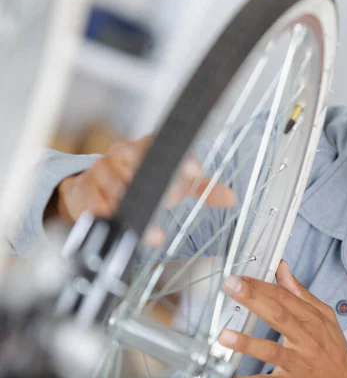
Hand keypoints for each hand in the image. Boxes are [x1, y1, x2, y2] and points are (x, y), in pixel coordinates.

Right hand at [49, 136, 236, 224]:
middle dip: (152, 182)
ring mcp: (100, 170)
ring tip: (152, 231)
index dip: (180, 159)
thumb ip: (203, 189)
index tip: (195, 173)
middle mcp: (121, 153)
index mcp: (146, 147)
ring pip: (114, 184)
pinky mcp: (82, 189)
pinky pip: (91, 200)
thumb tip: (232, 198)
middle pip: (133, 159)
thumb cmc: (141, 182)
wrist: (94, 188)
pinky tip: (116, 224)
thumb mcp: (176, 183)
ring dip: (132, 207)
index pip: (163, 146)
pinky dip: (104, 214)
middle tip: (170, 202)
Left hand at [218, 261, 346, 377]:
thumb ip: (299, 292)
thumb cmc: (334, 349)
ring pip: (272, 351)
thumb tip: (281, 267)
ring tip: (224, 336)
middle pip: (278, 315)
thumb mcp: (324, 316)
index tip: (239, 277)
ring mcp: (298, 362)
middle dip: (253, 299)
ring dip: (248, 343)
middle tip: (230, 286)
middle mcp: (305, 338)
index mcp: (311, 319)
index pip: (283, 296)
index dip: (260, 285)